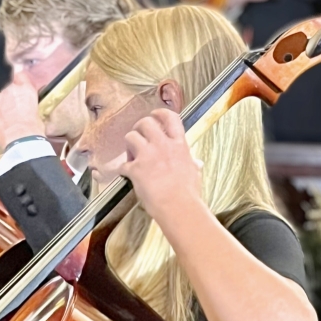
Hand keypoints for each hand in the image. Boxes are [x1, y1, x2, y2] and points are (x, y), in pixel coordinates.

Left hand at [0, 74, 44, 148]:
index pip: (20, 76)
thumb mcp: (38, 115)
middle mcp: (11, 91)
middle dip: (10, 97)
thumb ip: (30, 107)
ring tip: (4, 116)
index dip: (19, 80)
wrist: (21, 140)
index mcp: (26, 90)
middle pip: (8, 89)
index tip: (19, 84)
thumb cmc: (33, 130)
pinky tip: (0, 125)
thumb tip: (29, 112)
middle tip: (14, 109)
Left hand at [118, 109, 202, 223]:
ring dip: (129, 145)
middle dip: (139, 127)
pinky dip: (123, 169)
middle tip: (139, 136)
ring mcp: (147, 156)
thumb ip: (192, 164)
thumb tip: (197, 163)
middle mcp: (162, 146)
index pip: (169, 118)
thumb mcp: (194, 173)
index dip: (159, 113)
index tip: (154, 115)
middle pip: (145, 123)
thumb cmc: (188, 193)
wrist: (178, 207)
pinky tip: (127, 174)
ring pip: (130, 136)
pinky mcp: (135, 169)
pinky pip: (123, 164)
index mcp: (178, 145)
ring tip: (132, 156)